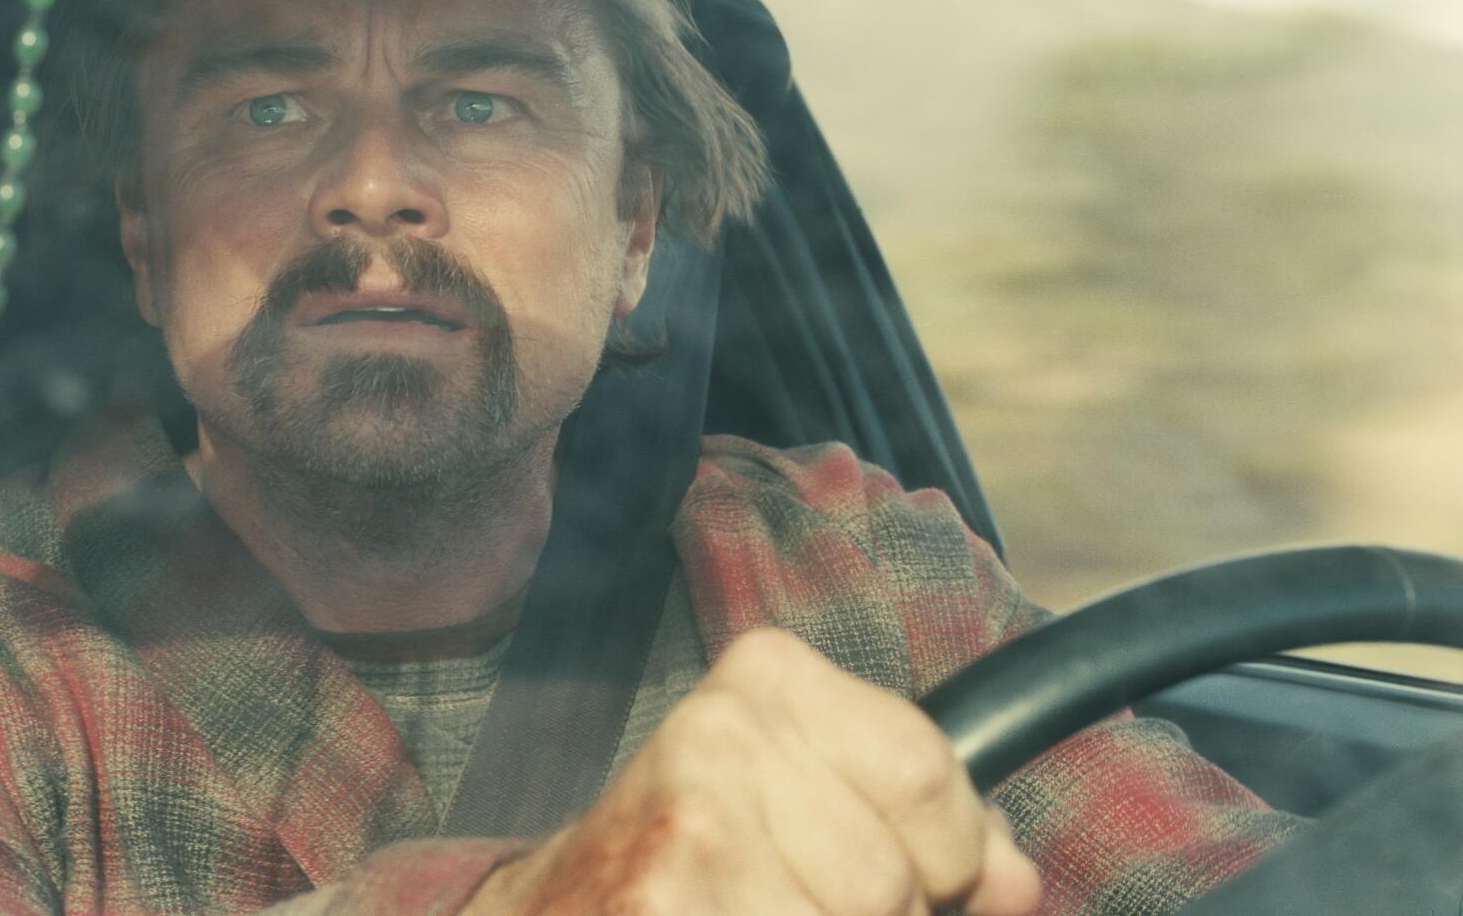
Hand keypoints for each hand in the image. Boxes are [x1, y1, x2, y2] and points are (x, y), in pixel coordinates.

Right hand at [463, 627, 1042, 914]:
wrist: (551, 908)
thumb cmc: (690, 857)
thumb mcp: (804, 796)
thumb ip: (924, 824)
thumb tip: (1020, 881)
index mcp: (766, 679)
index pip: (927, 774)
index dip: (946, 857)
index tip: (905, 874)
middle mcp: (718, 737)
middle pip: (892, 884)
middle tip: (800, 907)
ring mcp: (687, 834)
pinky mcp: (664, 907)